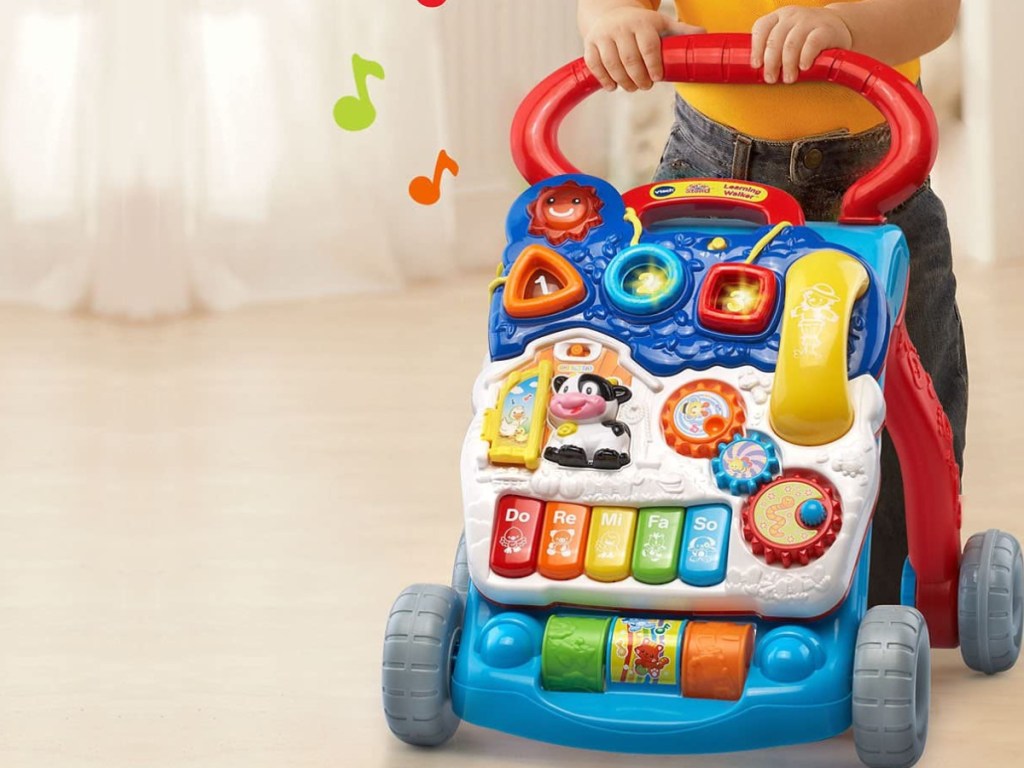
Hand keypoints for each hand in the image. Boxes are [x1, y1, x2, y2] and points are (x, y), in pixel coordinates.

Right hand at [583, 8, 704, 91]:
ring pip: (612, 64)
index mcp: (642, 23)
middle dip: (638, 78)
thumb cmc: (641, 24)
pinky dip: (604, 79)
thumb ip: (681, 31)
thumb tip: (706, 35)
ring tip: (631, 88)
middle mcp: (621, 28)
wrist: (611, 12)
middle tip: (645, 87)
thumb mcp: (661, 24)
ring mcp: (603, 36)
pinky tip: (613, 86)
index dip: (653, 66)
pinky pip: (595, 65)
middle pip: (630, 59)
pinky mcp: (590, 44)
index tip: (656, 78)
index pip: (648, 47)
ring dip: (623, 81)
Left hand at [751, 5, 852, 83]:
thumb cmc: (807, 36)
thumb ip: (774, 48)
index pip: (761, 27)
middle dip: (771, 62)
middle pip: (775, 39)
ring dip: (787, 64)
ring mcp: (809, 20)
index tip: (756, 65)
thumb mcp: (788, 36)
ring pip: (791, 43)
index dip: (756, 48)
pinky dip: (805, 57)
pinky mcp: (825, 29)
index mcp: (779, 17)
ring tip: (788, 78)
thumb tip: (756, 73)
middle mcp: (792, 16)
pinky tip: (804, 67)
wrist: (840, 25)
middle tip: (771, 78)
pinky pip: (812, 43)